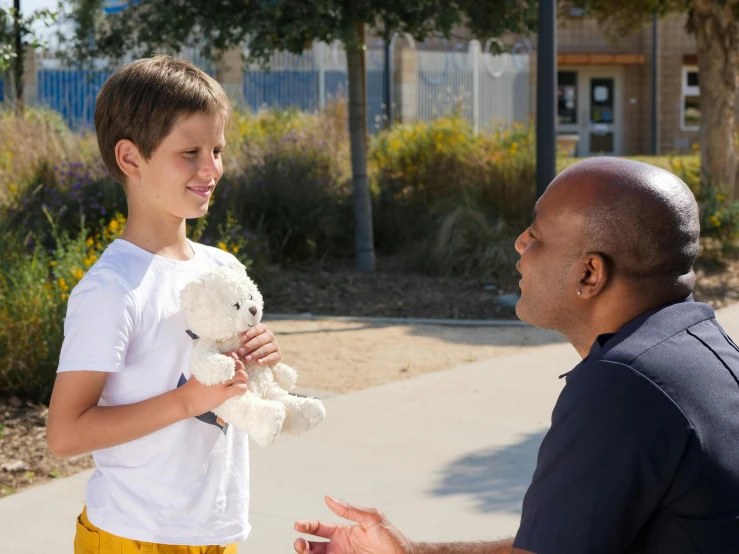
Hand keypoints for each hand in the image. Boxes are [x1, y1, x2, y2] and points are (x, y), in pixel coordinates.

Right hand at [179, 353, 248, 417]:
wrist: (185, 400)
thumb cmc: (191, 387)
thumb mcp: (199, 372)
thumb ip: (209, 367)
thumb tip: (218, 365)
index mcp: (212, 365)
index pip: (229, 356)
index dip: (234, 359)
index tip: (233, 364)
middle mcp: (218, 372)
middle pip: (238, 364)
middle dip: (241, 368)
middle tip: (238, 374)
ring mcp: (222, 383)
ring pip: (242, 375)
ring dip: (244, 378)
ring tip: (241, 382)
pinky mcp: (223, 394)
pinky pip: (240, 388)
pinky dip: (243, 388)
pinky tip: (240, 390)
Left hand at [237, 323, 281, 364]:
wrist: (262, 356)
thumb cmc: (250, 345)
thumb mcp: (246, 339)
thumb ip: (242, 337)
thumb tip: (233, 336)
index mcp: (262, 328)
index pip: (257, 328)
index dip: (249, 333)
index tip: (241, 339)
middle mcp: (270, 335)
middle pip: (260, 340)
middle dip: (249, 346)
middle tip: (240, 352)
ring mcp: (275, 345)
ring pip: (266, 349)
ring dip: (255, 354)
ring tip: (246, 359)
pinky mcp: (278, 355)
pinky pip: (272, 357)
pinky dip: (265, 360)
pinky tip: (258, 363)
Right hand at [294, 496, 411, 553]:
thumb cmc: (391, 537)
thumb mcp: (371, 518)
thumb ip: (350, 510)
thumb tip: (329, 498)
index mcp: (343, 531)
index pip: (319, 528)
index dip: (307, 526)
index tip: (298, 525)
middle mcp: (339, 546)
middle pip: (313, 546)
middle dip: (302, 544)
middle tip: (299, 543)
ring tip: (303, 551)